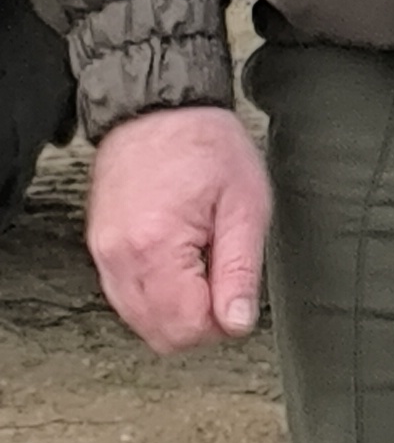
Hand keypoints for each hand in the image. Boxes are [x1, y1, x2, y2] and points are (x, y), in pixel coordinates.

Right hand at [85, 104, 272, 354]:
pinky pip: (127, 297)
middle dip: (199, 322)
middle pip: (159, 333)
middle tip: (224, 280)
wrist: (160, 110)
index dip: (220, 324)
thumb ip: (240, 272)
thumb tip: (237, 324)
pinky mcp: (100, 249)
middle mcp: (119, 256)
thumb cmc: (207, 148)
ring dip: (177, 310)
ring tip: (202, 264)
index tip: (237, 294)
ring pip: (141, 320)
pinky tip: (180, 263)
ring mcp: (103, 254)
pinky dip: (157, 295)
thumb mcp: (245, 207)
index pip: (185, 328)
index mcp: (155, 246)